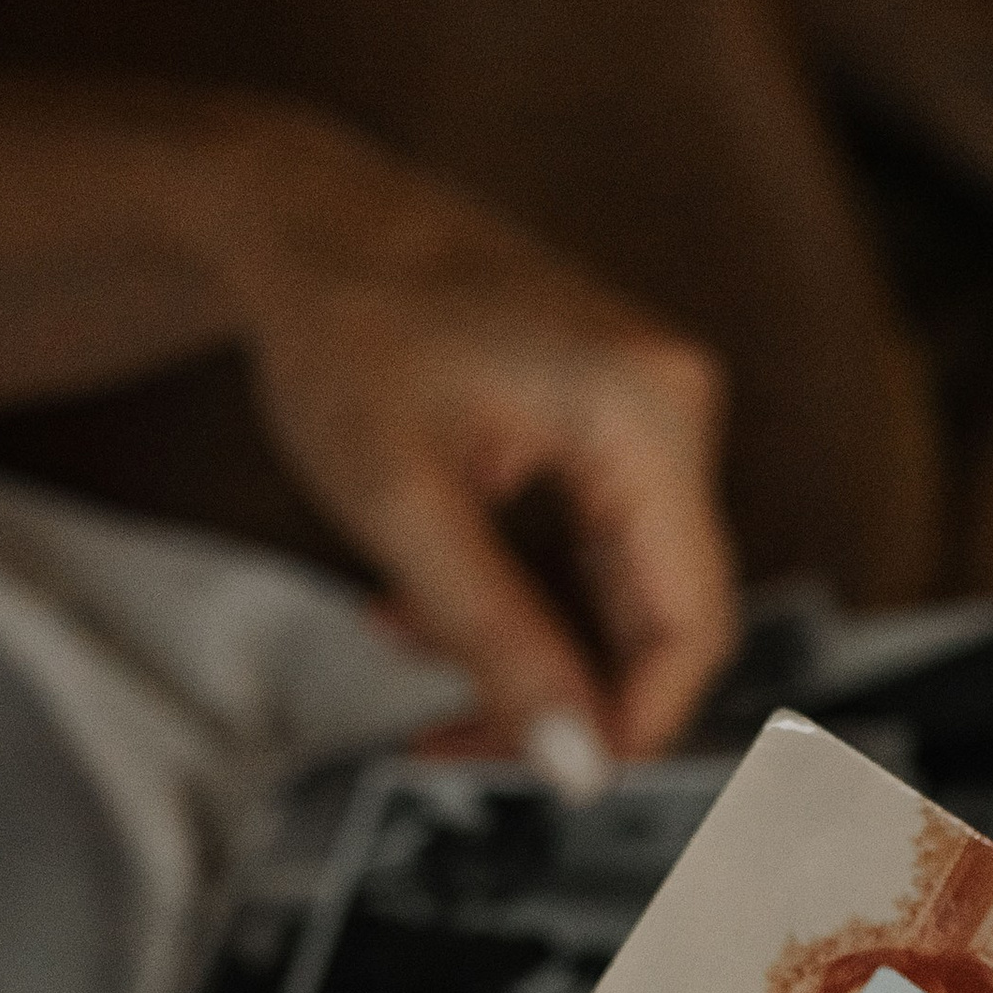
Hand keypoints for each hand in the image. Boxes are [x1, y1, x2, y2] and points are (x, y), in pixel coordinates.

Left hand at [0, 0, 734, 762]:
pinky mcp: (614, 425)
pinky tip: (427, 604)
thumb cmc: (341, 328)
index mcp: (649, 412)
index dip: (626, 728)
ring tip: (409, 648)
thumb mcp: (402, 506)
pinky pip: (593, 556)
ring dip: (525, 654)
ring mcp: (651, 412)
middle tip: (444, 743)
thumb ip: (497, 641)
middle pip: (663, 622)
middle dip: (562, 701)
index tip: (533, 778)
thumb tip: (578, 769)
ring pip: (622, 602)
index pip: (692, 627)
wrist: (300, 215)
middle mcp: (676, 406)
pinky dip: (519, 601)